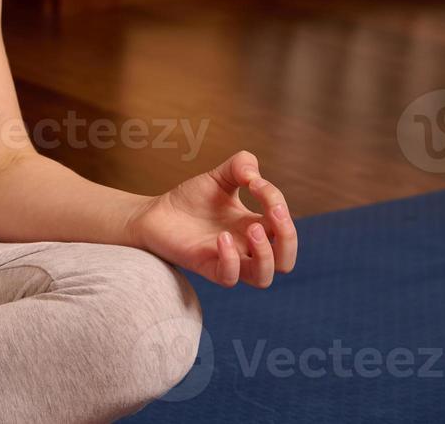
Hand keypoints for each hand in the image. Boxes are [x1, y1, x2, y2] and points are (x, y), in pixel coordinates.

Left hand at [124, 150, 297, 287]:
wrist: (155, 212)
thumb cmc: (191, 199)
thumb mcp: (220, 175)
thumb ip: (241, 165)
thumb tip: (255, 176)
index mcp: (255, 225)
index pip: (282, 223)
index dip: (275, 199)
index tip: (252, 181)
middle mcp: (245, 246)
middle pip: (285, 261)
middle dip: (288, 237)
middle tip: (273, 212)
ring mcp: (227, 259)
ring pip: (263, 277)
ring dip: (265, 255)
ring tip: (252, 228)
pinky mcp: (206, 267)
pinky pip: (229, 279)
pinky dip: (231, 260)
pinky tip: (221, 237)